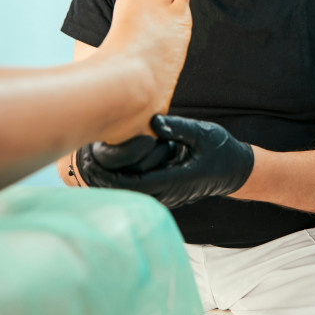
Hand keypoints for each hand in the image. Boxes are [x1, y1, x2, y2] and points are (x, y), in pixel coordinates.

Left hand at [74, 114, 253, 208]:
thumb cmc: (220, 150)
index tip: (93, 159)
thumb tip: (153, 121)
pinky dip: (116, 179)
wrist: (234, 169)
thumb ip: (179, 128)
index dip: (111, 175)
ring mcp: (163, 193)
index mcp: (175, 180)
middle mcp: (166, 192)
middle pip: (125, 191)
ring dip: (106, 179)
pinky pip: (134, 187)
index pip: (135, 183)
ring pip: (128, 192)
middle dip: (101, 177)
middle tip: (80, 158)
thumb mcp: (203, 133)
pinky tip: (102, 164)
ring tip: (84, 160)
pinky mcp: (161, 189)